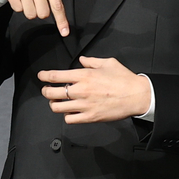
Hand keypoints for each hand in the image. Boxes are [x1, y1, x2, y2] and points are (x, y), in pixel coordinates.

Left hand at [38, 56, 152, 123]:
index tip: (41, 76)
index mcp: (84, 75)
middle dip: (45, 91)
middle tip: (47, 90)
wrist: (137, 96)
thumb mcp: (108, 63)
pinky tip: (70, 111)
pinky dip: (67, 115)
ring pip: (57, 108)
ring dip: (54, 104)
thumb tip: (82, 60)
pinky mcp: (89, 117)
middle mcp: (81, 90)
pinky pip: (69, 119)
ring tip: (56, 102)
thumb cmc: (124, 79)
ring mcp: (84, 105)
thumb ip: (92, 61)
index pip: (55, 76)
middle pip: (51, 93)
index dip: (44, 76)